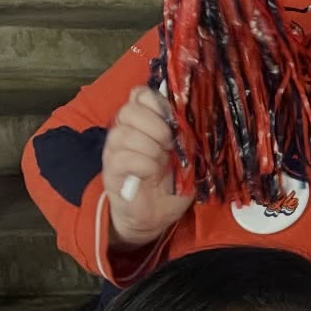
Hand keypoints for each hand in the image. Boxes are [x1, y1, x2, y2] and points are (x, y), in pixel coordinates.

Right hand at [101, 86, 193, 249]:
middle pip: (130, 109)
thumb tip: (200, 117)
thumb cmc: (172, 183)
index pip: (141, 93)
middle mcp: (124, 130)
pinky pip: (123, 157)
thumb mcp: (188, 156)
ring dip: (150, 148)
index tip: (174, 122)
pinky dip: (143, 164)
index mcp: (144, 122)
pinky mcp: (110, 171)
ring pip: (125, 133)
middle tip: (169, 145)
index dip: (158, 103)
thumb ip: (189, 135)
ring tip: (161, 163)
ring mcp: (114, 150)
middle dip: (156, 126)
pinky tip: (151, 173)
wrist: (155, 216)